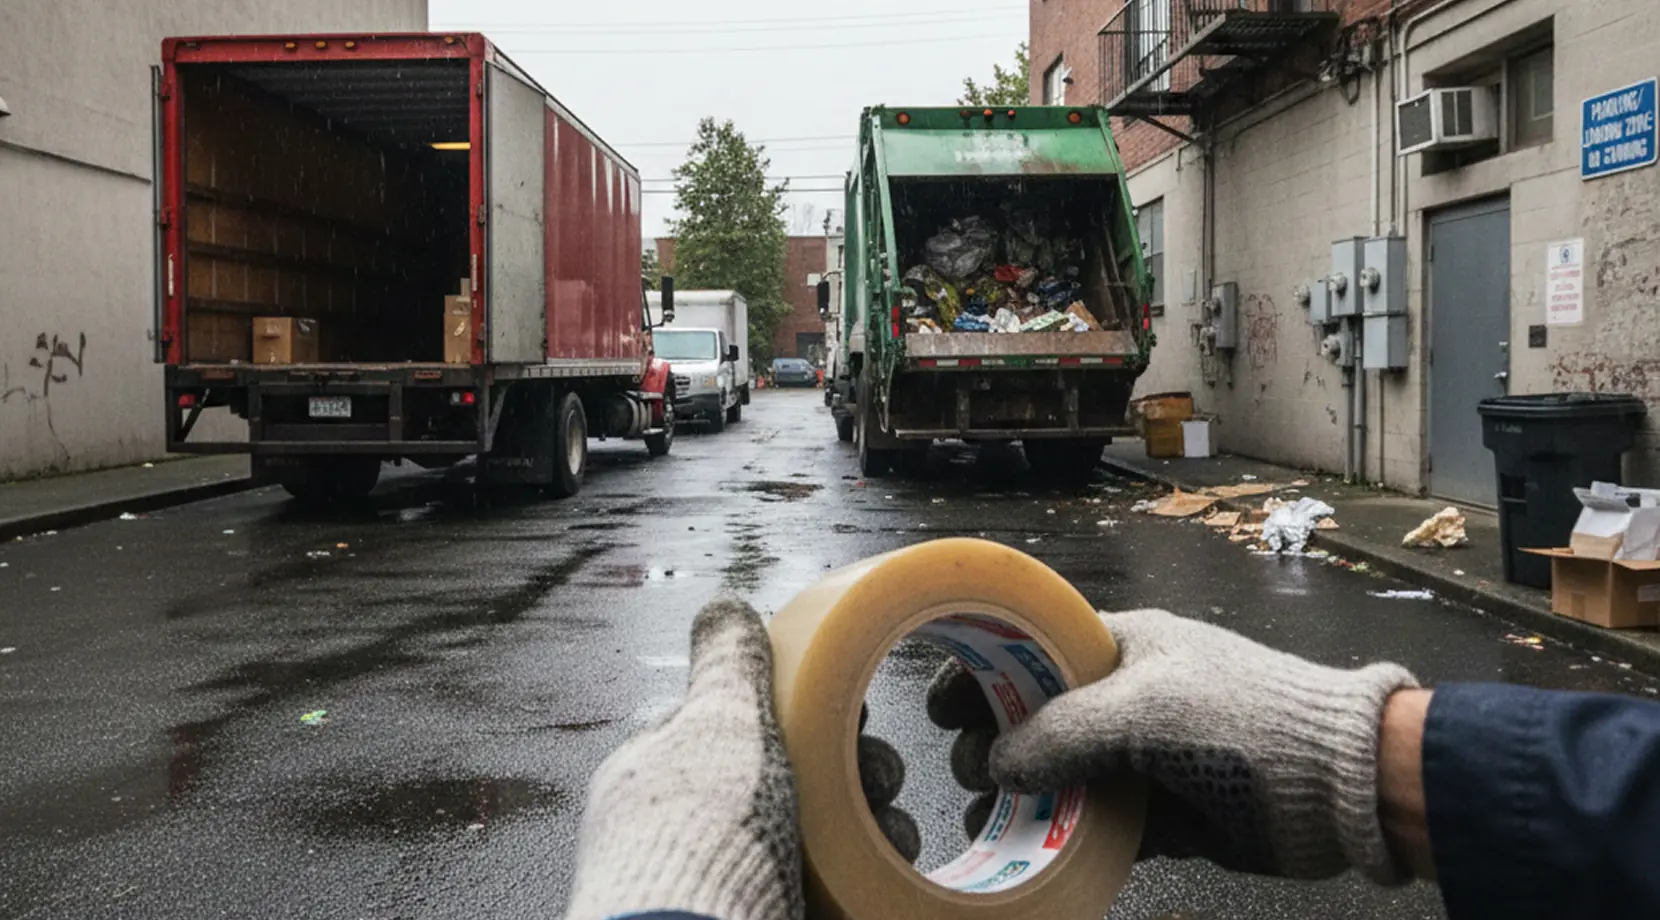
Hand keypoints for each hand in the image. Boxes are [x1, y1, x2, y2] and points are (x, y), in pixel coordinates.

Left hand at [564, 600, 916, 919]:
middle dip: (847, 769)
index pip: (737, 721)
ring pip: (814, 833)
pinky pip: (826, 885)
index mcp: (660, 769)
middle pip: (788, 776)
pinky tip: (885, 866)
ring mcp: (724, 873)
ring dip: (866, 824)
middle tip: (878, 775)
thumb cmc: (701, 832)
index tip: (850, 708)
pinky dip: (862, 877)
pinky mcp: (762, 912)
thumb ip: (729, 662)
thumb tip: (726, 605)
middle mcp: (686, 825)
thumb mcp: (719, 719)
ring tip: (890, 828)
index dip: (800, 709)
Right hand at [929, 609, 1418, 882]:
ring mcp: (1147, 756)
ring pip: (1066, 776)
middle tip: (972, 772)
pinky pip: (1101, 824)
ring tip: (989, 822)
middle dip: (996, 743)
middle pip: (1039, 719)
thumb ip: (1062, 732)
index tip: (940, 706)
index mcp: (1122, 647)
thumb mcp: (1143, 709)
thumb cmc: (1240, 718)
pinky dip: (1066, 837)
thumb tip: (998, 763)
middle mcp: (1128, 697)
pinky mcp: (1167, 811)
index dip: (984, 671)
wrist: (1339, 783)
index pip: (1033, 649)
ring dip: (1024, 799)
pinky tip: (1035, 854)